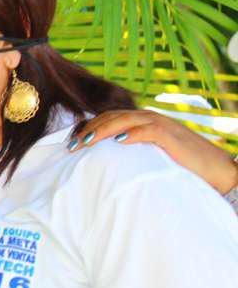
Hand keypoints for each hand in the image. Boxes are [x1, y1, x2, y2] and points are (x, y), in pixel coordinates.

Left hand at [68, 109, 237, 194]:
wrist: (216, 170)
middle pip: (111, 117)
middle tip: (72, 146)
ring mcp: (159, 124)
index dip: (89, 128)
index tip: (71, 143)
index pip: (108, 118)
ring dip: (102, 130)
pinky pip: (146, 130)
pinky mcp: (170, 135)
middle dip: (89, 129)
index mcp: (142, 121)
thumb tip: (106, 164)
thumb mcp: (150, 157)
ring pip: (123, 120)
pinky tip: (117, 142)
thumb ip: (131, 153)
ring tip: (85, 142)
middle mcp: (148, 118)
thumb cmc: (182, 166)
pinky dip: (131, 134)